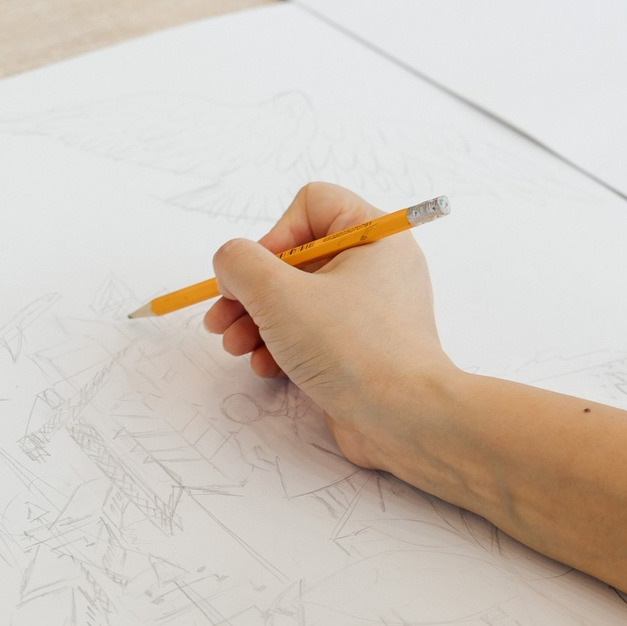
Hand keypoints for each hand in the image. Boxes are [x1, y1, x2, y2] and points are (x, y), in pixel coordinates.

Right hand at [204, 183, 457, 470]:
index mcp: (373, 236)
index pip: (312, 206)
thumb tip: (230, 263)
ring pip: (296, 300)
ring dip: (257, 322)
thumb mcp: (280, 296)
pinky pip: (310, 334)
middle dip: (251, 290)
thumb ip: (241, 265)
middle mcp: (375, 267)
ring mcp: (368, 311)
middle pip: (295, 258)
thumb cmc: (354, 350)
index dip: (275, 234)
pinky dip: (281, 347)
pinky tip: (265, 368)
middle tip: (221, 317)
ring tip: (236, 347)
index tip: (257, 274)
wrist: (405, 419)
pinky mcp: (359, 349)